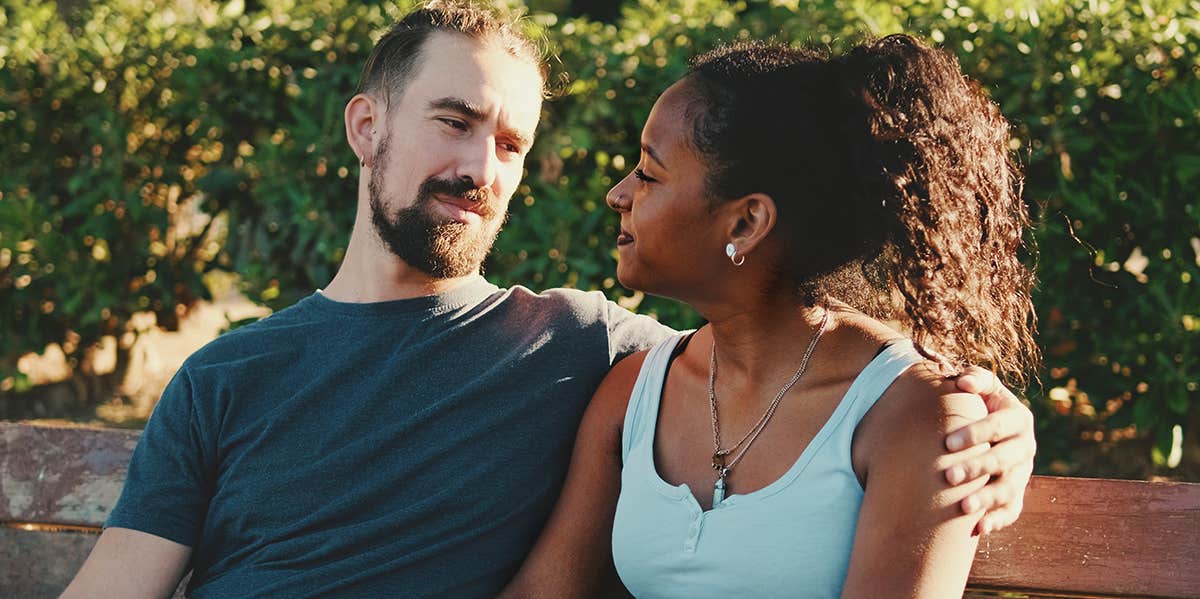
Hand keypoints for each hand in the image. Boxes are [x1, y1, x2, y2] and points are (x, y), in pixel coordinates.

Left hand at [942, 366, 1035, 535]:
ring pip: (1009, 489)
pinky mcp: (1017, 494)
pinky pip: (1012, 510)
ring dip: (988, 499)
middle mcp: (1025, 447)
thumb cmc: (979, 405)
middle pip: (1003, 459)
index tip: (947, 443)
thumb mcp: (984, 388)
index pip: (998, 426)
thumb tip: (962, 382)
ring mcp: (1023, 473)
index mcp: (1018, 419)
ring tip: (963, 507)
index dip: (975, 433)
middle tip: (948, 476)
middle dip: (977, 468)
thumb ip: (975, 379)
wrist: (989, 428)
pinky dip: (998, 520)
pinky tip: (978, 528)